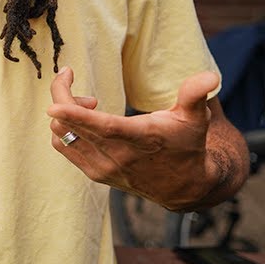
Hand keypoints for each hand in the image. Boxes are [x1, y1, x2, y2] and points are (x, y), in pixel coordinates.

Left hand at [46, 67, 219, 210]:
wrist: (184, 186)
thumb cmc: (188, 144)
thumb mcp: (196, 118)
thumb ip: (196, 95)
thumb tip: (210, 77)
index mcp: (140, 139)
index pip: (102, 128)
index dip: (75, 115)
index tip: (54, 104)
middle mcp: (116, 157)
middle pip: (70, 126)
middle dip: (62, 95)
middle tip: (71, 77)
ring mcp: (101, 167)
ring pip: (60, 135)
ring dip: (64, 113)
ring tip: (89, 103)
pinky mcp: (93, 172)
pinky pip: (62, 146)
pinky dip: (64, 128)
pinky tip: (85, 119)